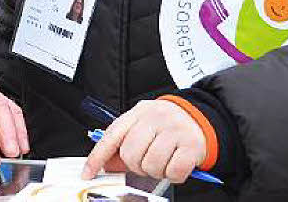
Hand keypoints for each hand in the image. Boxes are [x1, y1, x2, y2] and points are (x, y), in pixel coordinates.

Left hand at [82, 99, 205, 184]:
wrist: (199, 116)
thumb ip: (124, 143)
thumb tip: (106, 165)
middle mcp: (155, 118)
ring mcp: (174, 130)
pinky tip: (176, 164)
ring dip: (156, 171)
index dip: (97, 157)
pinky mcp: (192, 144)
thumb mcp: (142, 126)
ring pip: (151, 165)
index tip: (88, 174)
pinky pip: (174, 172)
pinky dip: (174, 175)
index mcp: (137, 113)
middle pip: (131, 154)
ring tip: (163, 161)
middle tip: (147, 162)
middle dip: (137, 166)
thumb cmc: (166, 125)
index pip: (112, 136)